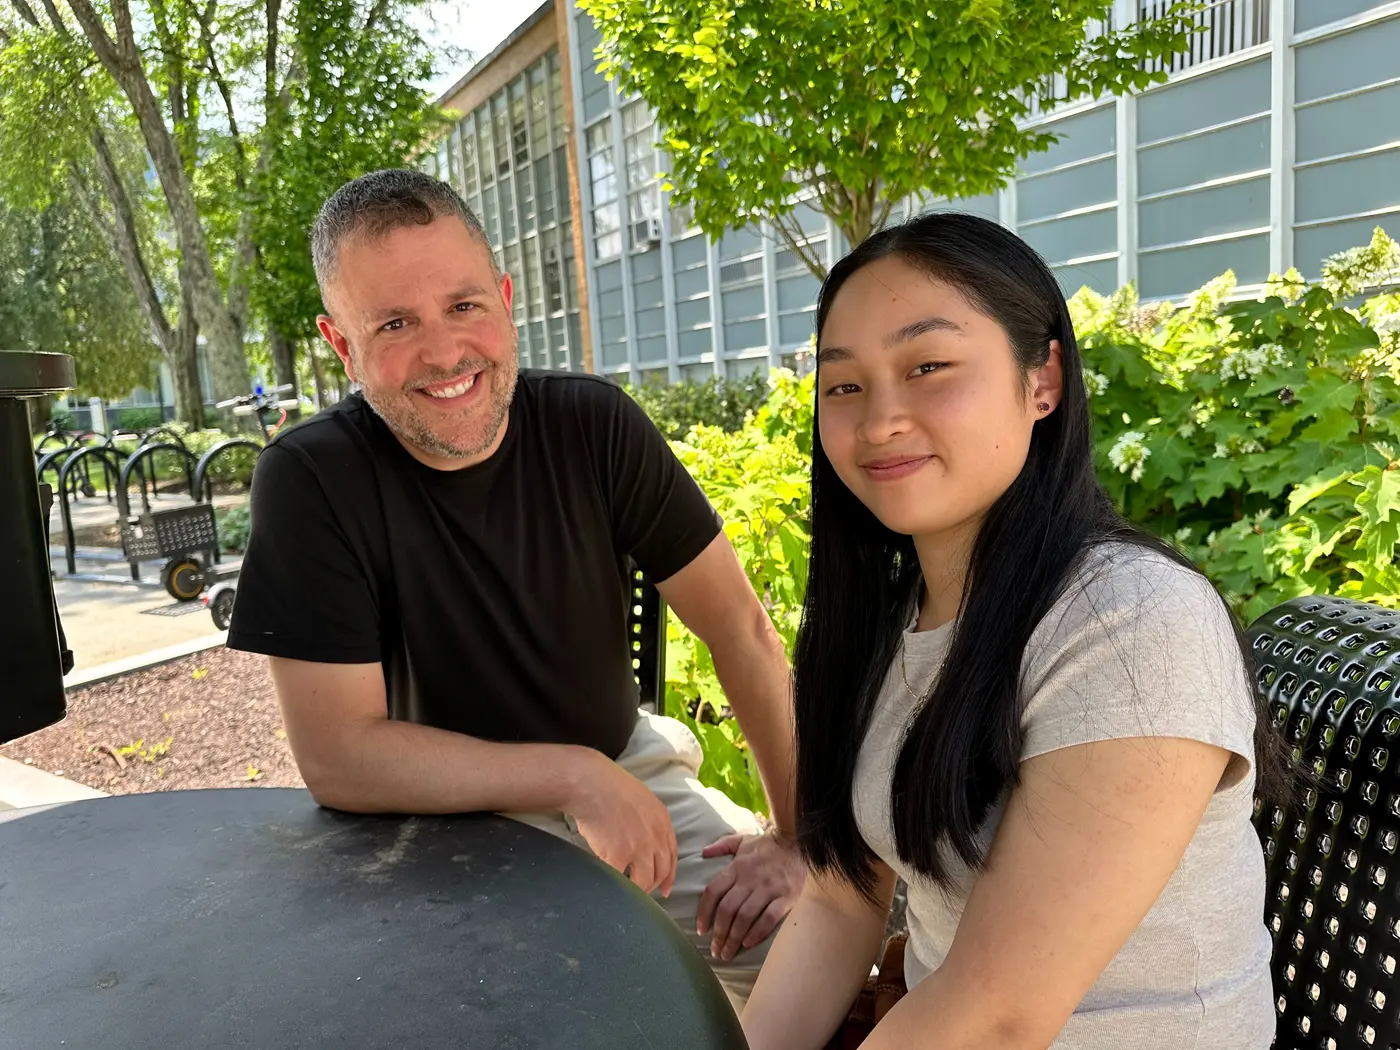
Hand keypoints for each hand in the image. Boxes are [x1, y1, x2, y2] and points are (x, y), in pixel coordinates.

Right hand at [565, 751, 677, 896]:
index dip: (669, 875)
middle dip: (654, 885)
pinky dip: (617, 886)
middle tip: (644, 894)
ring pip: (645, 881)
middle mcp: (656, 837)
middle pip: (662, 871)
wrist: (591, 785)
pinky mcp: (619, 856)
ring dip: (636, 889)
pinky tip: (611, 886)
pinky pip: (621, 880)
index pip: (673, 855)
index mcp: (663, 821)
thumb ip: (649, 821)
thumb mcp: (642, 799)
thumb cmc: (609, 786)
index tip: (665, 888)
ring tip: (627, 891)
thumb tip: (643, 839)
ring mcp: (639, 848)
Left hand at [697, 831, 804, 960]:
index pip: (713, 891)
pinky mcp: (786, 896)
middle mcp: (749, 879)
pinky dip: (757, 933)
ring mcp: (768, 888)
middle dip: (718, 933)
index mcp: (736, 868)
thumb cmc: (767, 845)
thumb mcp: (742, 840)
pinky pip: (769, 918)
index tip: (701, 930)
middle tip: (715, 951)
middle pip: (727, 909)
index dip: (704, 912)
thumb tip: (703, 852)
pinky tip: (748, 944)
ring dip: (734, 938)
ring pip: (745, 917)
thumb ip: (721, 845)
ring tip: (727, 953)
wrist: (797, 840)